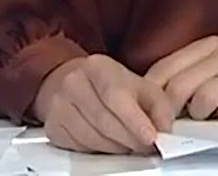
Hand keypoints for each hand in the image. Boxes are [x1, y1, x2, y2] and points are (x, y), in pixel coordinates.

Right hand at [31, 54, 174, 154]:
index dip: (134, 120)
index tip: (150, 137)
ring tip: (128, 143)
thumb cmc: (108, 85)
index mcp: (98, 67)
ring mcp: (59, 104)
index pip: (116, 96)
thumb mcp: (139, 85)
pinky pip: (79, 147)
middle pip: (105, 121)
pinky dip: (99, 150)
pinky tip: (108, 142)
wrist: (71, 81)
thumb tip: (164, 127)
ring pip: (92, 138)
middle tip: (146, 146)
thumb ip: (158, 105)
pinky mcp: (53, 126)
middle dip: (130, 139)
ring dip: (116, 148)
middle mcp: (74, 82)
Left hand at [144, 34, 217, 120]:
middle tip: (174, 129)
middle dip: (171, 114)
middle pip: (179, 87)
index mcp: (209, 46)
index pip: (164, 69)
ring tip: (212, 118)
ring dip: (201, 116)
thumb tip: (156, 103)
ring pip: (204, 99)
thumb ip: (193, 74)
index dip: (151, 98)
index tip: (151, 117)